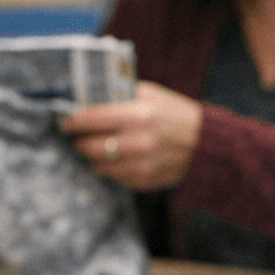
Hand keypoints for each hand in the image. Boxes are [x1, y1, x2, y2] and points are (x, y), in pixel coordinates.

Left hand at [60, 81, 202, 190]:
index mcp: (140, 114)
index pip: (91, 119)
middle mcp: (139, 141)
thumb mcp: (153, 94)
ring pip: (98, 165)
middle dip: (79, 141)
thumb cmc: (176, 114)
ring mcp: (142, 164)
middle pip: (89, 146)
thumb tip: (89, 94)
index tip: (66, 121)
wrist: (208, 145)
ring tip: (96, 146)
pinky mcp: (144, 181)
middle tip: (77, 136)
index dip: (72, 121)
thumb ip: (122, 93)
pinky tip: (117, 158)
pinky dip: (110, 168)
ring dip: (92, 156)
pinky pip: (113, 177)